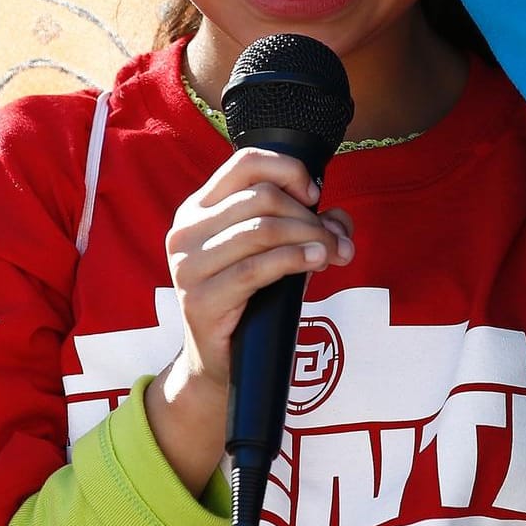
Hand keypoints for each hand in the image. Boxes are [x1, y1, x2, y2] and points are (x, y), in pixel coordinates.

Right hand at [165, 147, 353, 387]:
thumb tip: (339, 219)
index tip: (314, 195)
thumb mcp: (277, 252)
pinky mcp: (200, 299)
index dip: (288, 171)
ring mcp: (188, 266)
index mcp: (199, 209)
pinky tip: (316, 261)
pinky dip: (295, 259)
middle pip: (262, 197)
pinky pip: (256, 268)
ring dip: (309, 238)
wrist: (222, 362)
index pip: (245, 163)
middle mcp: (186, 231)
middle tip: (334, 242)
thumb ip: (308, 226)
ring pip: (262, 229)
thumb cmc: (250, 301)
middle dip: (309, 216)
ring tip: (331, 254)